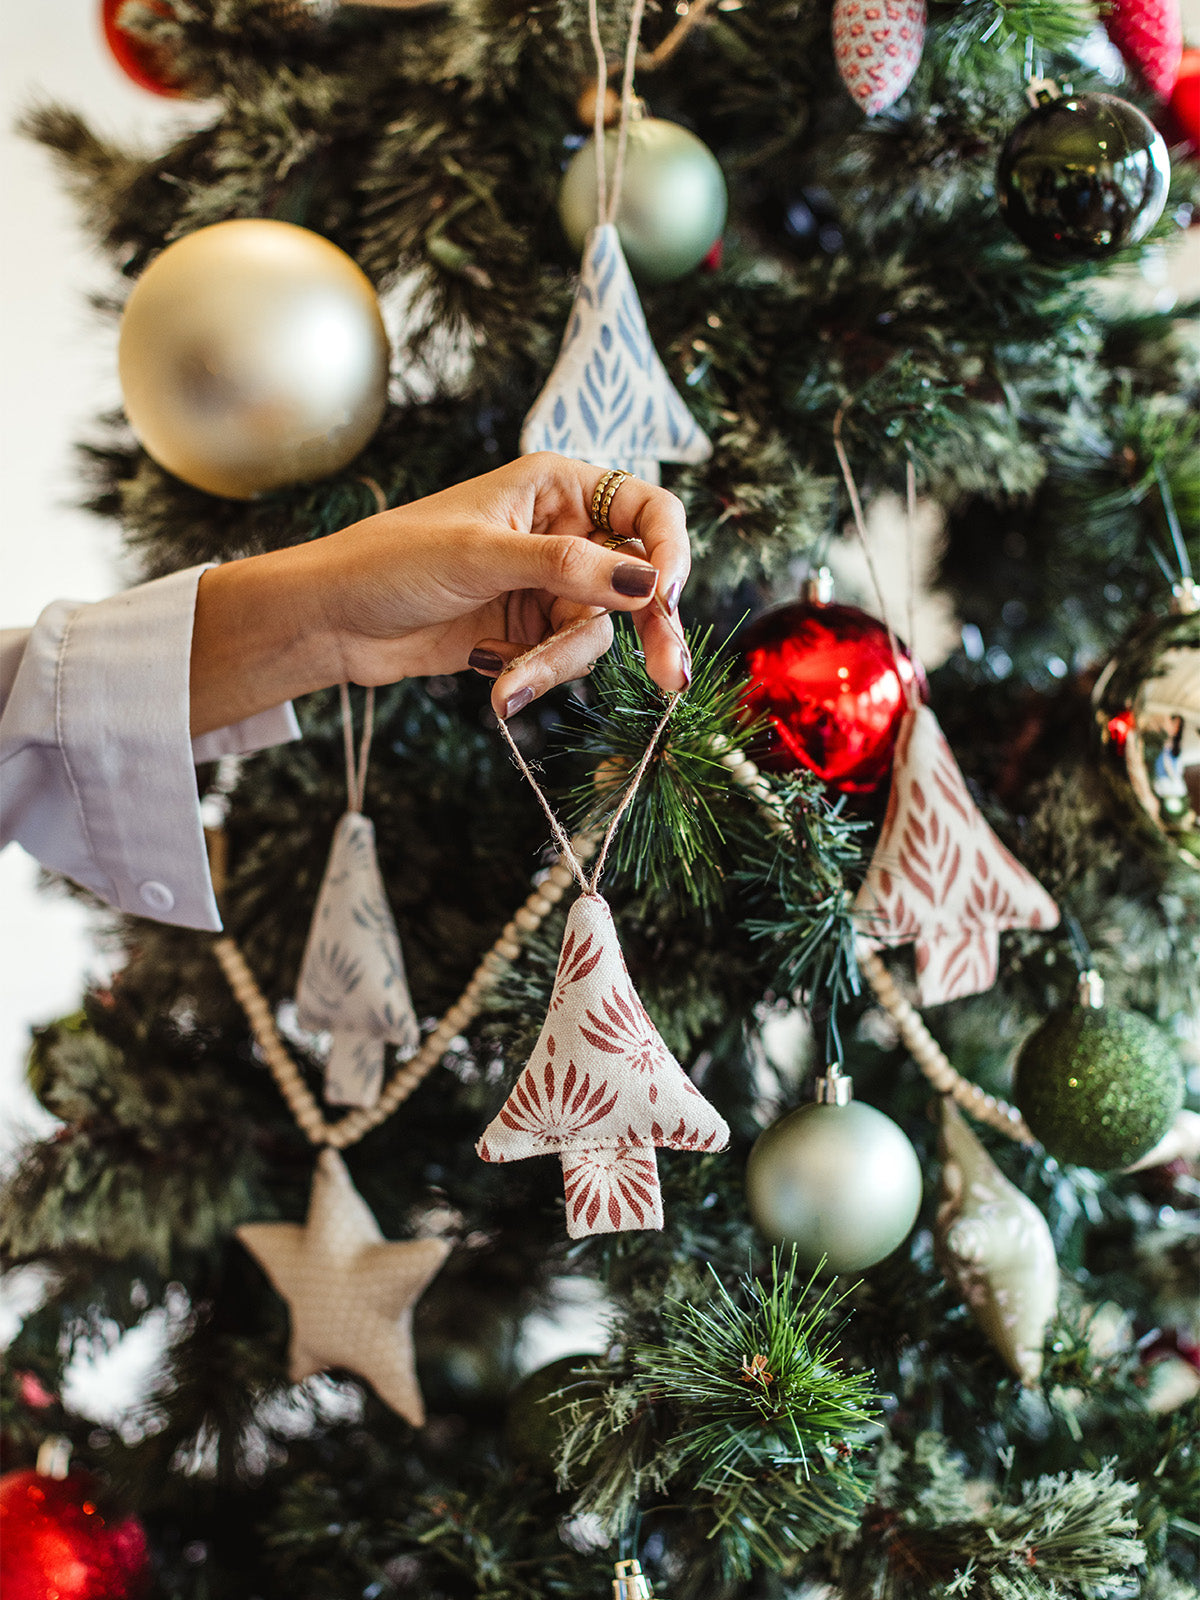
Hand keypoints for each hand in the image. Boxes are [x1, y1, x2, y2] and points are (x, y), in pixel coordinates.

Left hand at [190, 454, 690, 736]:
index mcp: (556, 488)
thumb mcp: (481, 556)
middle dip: (650, 629)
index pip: (646, 510)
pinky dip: (535, 676)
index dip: (669, 551)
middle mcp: (562, 534)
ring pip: (596, 632)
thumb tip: (644, 581)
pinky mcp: (528, 633)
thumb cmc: (392, 561)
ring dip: (557, 663)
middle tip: (671, 678)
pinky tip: (495, 684)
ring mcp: (547, 586)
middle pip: (636, 581)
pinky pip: (561, 661)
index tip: (668, 596)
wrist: (334, 619)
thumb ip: (565, 567)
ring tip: (507, 683)